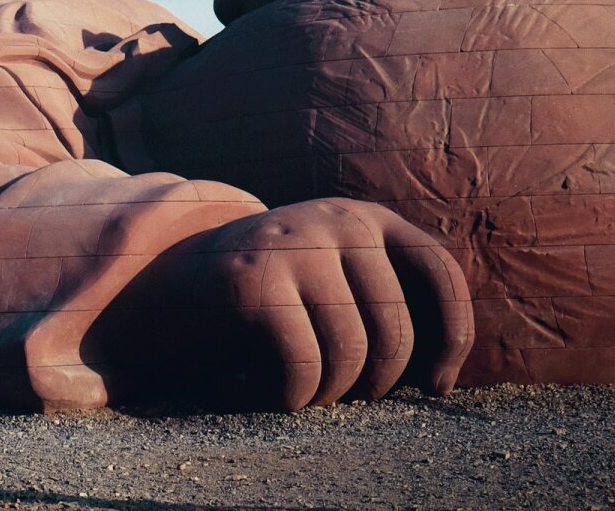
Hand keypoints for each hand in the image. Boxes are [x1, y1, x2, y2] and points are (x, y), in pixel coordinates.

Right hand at [110, 198, 472, 410]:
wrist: (162, 282)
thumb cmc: (264, 298)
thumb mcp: (329, 279)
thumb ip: (379, 297)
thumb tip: (442, 374)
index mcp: (364, 218)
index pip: (438, 269)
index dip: (452, 333)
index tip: (437, 385)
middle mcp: (334, 220)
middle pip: (393, 329)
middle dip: (373, 383)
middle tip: (335, 396)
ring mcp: (292, 246)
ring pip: (350, 353)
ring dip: (325, 394)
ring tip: (293, 391)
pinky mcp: (253, 279)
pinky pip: (303, 366)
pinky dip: (286, 396)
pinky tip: (252, 389)